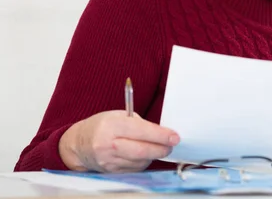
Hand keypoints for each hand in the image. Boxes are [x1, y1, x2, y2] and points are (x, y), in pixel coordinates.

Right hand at [59, 110, 179, 172]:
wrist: (79, 144)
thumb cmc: (103, 125)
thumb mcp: (119, 115)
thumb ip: (140, 123)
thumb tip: (162, 133)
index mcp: (112, 125)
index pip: (141, 131)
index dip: (160, 135)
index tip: (174, 137)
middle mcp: (108, 144)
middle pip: (141, 151)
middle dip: (161, 149)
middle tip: (171, 145)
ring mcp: (108, 161)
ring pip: (140, 162)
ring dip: (153, 156)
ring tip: (158, 148)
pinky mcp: (111, 172)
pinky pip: (134, 169)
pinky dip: (143, 162)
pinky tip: (144, 155)